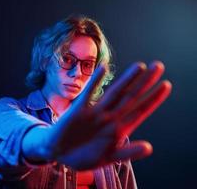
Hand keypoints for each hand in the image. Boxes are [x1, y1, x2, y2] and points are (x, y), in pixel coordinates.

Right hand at [46, 61, 171, 169]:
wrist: (58, 152)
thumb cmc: (83, 156)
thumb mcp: (107, 158)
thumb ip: (127, 153)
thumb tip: (149, 147)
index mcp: (119, 129)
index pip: (140, 111)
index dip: (153, 99)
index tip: (166, 86)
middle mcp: (110, 117)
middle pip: (130, 97)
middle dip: (145, 83)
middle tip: (158, 66)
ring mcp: (95, 113)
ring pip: (114, 93)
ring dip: (127, 80)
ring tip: (140, 66)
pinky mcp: (79, 110)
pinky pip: (88, 94)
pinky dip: (95, 81)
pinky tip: (103, 68)